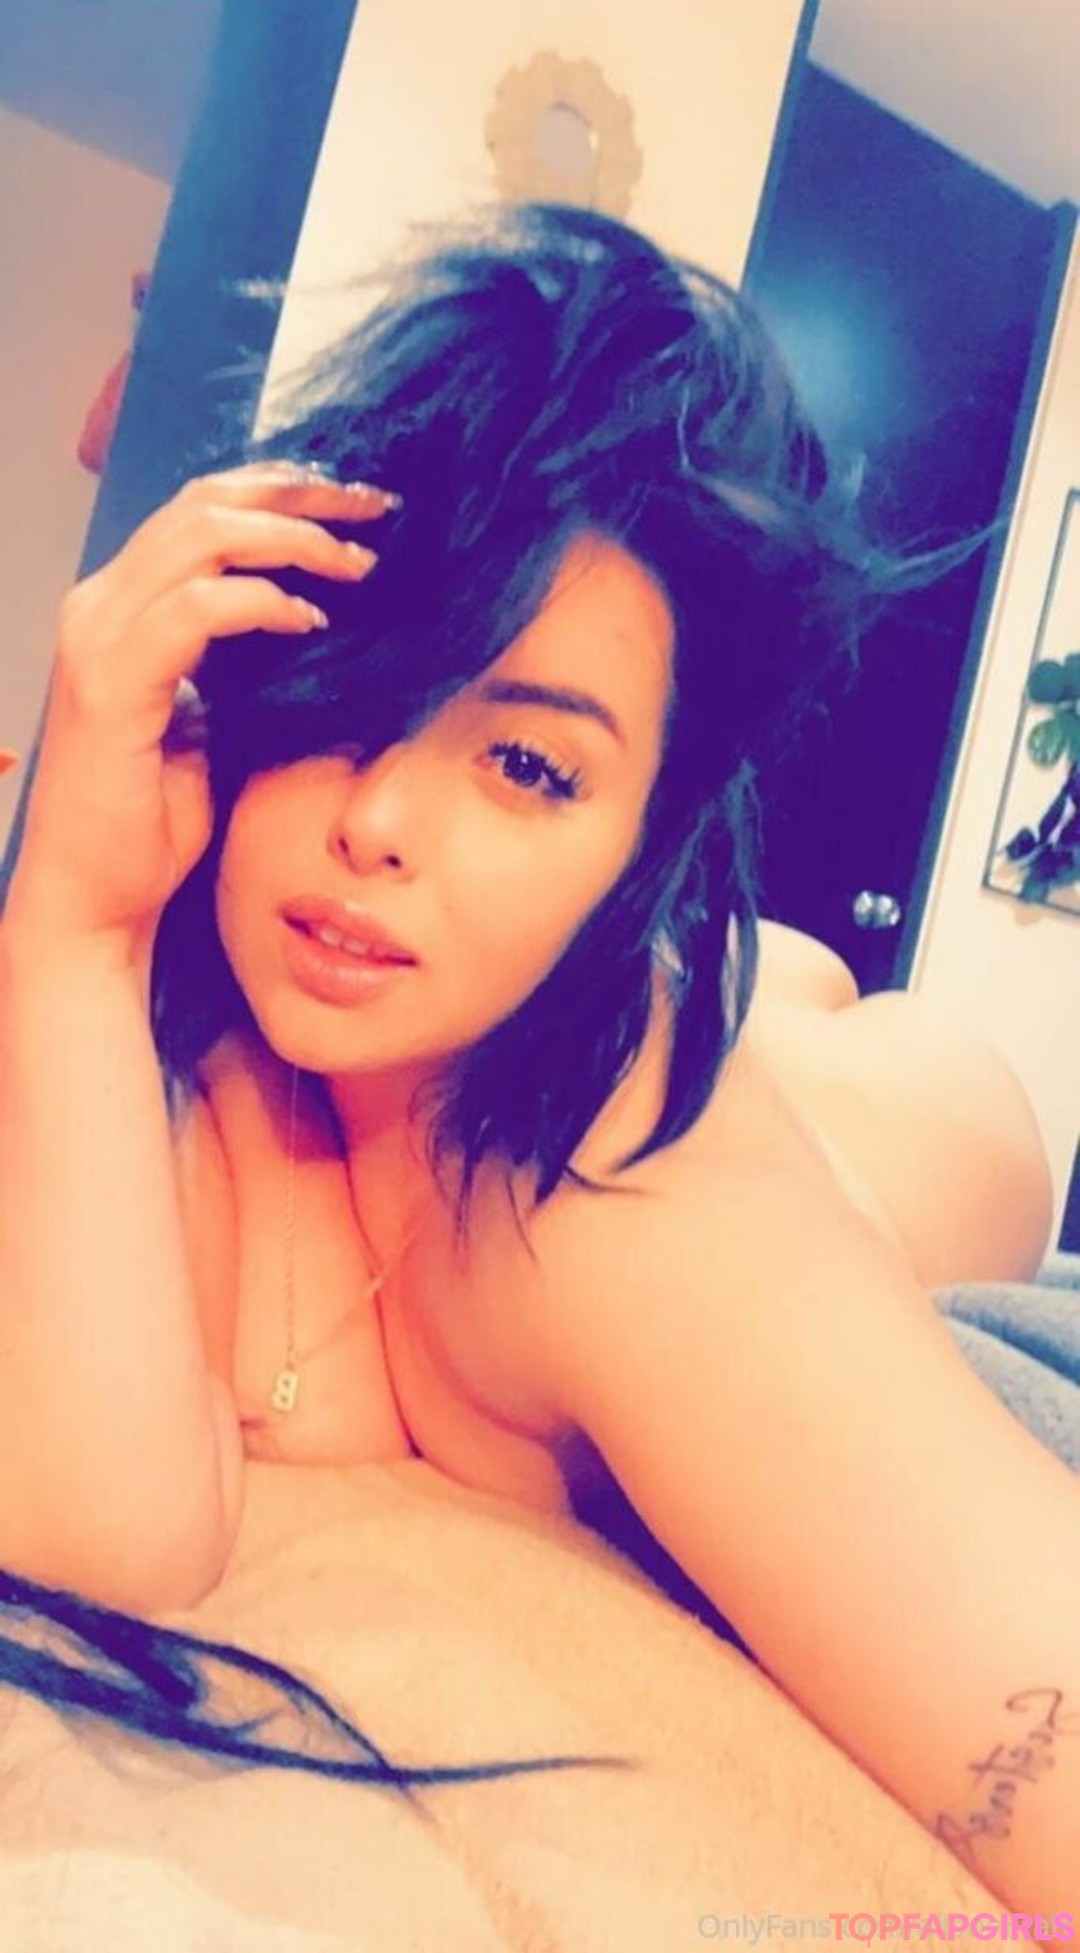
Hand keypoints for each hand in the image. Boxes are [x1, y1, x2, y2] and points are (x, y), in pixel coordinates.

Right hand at [5, 463, 395, 959]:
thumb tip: (317, 625)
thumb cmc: (152, 823)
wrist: (95, 899)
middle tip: (375, 508)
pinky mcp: (110, 683)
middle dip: (299, 493)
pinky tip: (310, 622)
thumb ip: (241, 665)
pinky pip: (198, 609)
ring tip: (357, 565)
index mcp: (121, 606)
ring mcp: (98, 639)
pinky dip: (263, 604)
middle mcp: (100, 605)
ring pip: (202, 536)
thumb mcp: (212, 723)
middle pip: (206, 501)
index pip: (202, 510)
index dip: (282, 493)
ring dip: (292, 540)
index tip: (357, 507)